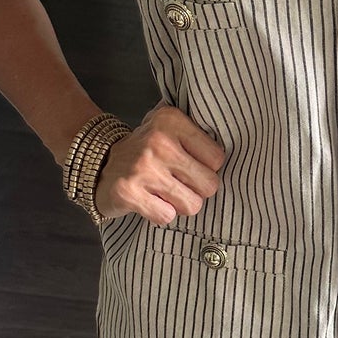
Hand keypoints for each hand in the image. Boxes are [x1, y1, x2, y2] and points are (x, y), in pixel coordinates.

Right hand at [94, 101, 226, 225]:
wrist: (98, 164)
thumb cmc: (146, 150)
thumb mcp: (168, 128)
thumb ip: (198, 131)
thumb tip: (238, 141)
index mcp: (172, 120)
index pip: (218, 158)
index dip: (207, 168)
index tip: (190, 165)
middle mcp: (158, 141)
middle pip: (210, 184)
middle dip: (197, 190)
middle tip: (178, 183)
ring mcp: (142, 168)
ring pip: (192, 205)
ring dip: (180, 205)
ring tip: (164, 192)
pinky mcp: (128, 192)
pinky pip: (167, 217)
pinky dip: (160, 214)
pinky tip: (149, 201)